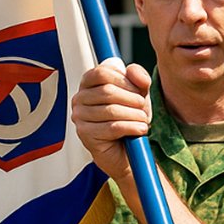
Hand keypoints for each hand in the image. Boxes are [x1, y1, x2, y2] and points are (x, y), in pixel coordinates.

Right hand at [71, 59, 152, 180]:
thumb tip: (133, 72)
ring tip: (143, 120)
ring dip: (134, 115)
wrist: (126, 151)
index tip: (138, 90)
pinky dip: (131, 127)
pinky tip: (140, 129)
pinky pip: (112, 127)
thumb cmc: (129, 119)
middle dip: (133, 99)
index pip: (102, 72)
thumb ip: (138, 78)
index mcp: (89, 83)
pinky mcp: (85, 134)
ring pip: (111, 110)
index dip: (125, 80)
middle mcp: (80, 98)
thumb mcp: (138, 93)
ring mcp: (79, 117)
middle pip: (108, 91)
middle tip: (143, 108)